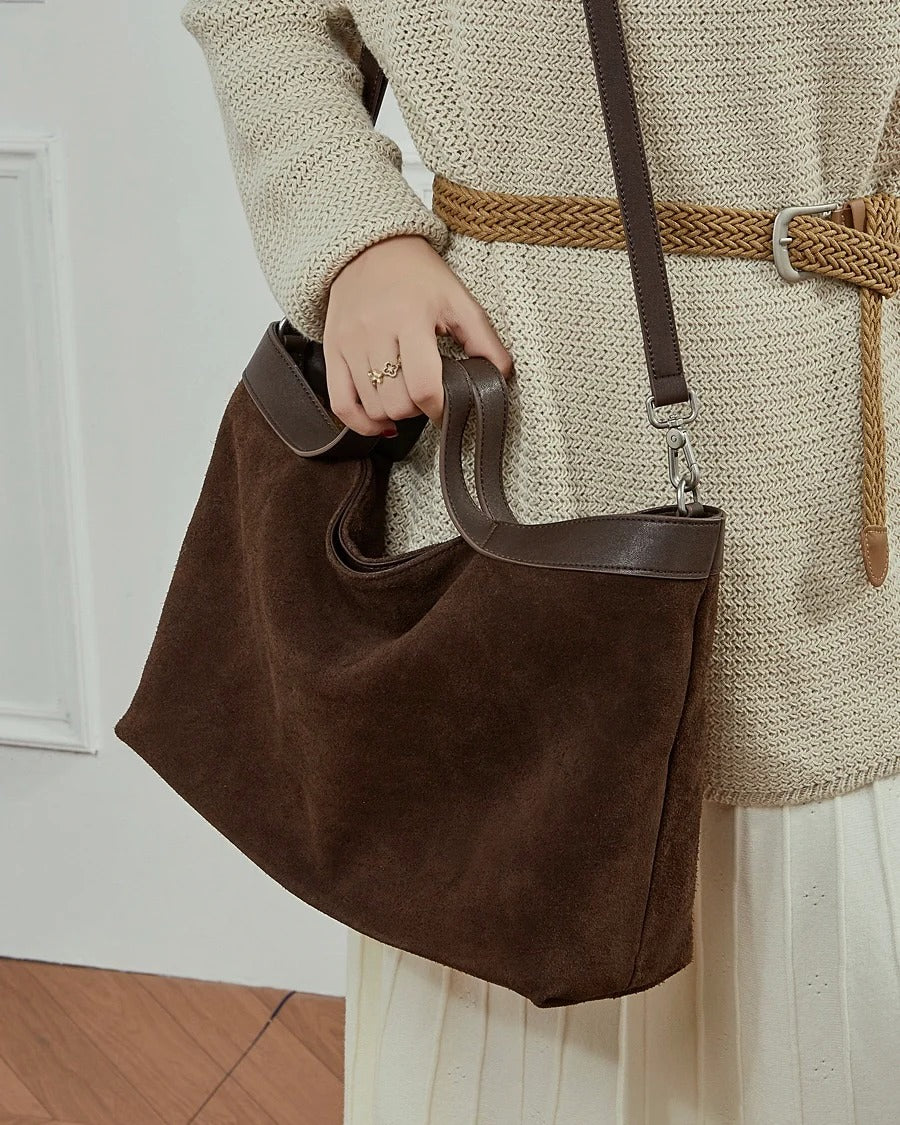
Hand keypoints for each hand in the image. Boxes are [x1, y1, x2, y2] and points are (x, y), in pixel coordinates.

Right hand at [322, 233, 514, 435]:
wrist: (370, 247)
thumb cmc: (418, 274)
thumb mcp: (458, 300)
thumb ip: (484, 340)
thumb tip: (500, 375)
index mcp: (410, 318)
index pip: (424, 386)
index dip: (440, 408)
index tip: (447, 407)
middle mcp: (374, 331)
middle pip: (397, 402)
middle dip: (417, 409)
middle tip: (426, 396)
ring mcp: (349, 342)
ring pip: (372, 406)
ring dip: (394, 414)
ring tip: (406, 400)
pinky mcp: (332, 349)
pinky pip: (340, 403)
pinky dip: (360, 422)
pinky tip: (378, 420)